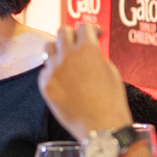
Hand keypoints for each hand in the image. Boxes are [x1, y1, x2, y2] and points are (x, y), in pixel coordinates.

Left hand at [38, 23, 132, 141]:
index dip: (91, 30)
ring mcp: (54, 70)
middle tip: (77, 43)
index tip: (94, 35)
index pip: (84, 27)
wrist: (101, 128)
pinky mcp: (46, 86)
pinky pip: (45, 71)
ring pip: (49, 48)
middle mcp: (68, 56)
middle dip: (72, 36)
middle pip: (62, 32)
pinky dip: (53, 71)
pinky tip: (62, 79)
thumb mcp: (111, 71)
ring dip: (58, 50)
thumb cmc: (112, 102)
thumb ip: (98, 56)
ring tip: (66, 59)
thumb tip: (92, 50)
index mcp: (88, 49)